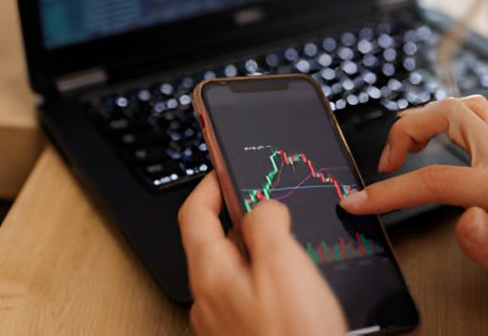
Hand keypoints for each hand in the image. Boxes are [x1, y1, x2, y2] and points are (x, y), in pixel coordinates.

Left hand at [178, 173, 346, 335]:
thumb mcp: (284, 267)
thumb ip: (267, 226)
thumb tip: (263, 207)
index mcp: (211, 275)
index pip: (194, 214)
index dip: (210, 185)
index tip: (224, 169)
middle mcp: (209, 299)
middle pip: (216, 242)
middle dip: (243, 217)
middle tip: (271, 204)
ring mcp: (224, 320)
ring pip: (236, 268)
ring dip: (259, 249)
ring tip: (290, 242)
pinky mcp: (244, 333)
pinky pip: (249, 292)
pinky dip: (267, 276)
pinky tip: (293, 282)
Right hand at [340, 96, 487, 324]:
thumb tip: (464, 219)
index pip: (435, 180)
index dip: (390, 191)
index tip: (359, 201)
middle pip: (450, 113)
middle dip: (408, 128)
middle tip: (386, 163)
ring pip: (464, 107)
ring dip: (428, 117)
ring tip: (404, 148)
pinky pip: (475, 121)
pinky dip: (445, 122)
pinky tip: (432, 144)